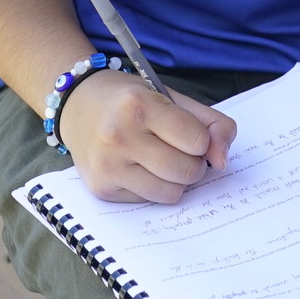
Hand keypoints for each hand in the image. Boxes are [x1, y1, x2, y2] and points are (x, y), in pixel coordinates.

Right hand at [59, 71, 235, 203]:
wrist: (76, 105)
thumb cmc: (129, 100)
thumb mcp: (172, 97)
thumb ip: (210, 123)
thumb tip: (223, 161)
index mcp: (139, 106)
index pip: (197, 141)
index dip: (202, 140)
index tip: (189, 133)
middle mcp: (119, 137)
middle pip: (186, 171)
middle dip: (193, 163)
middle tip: (179, 149)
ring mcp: (107, 166)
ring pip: (171, 193)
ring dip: (176, 180)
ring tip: (162, 159)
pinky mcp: (100, 188)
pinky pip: (148, 201)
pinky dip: (153, 187)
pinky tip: (138, 167)